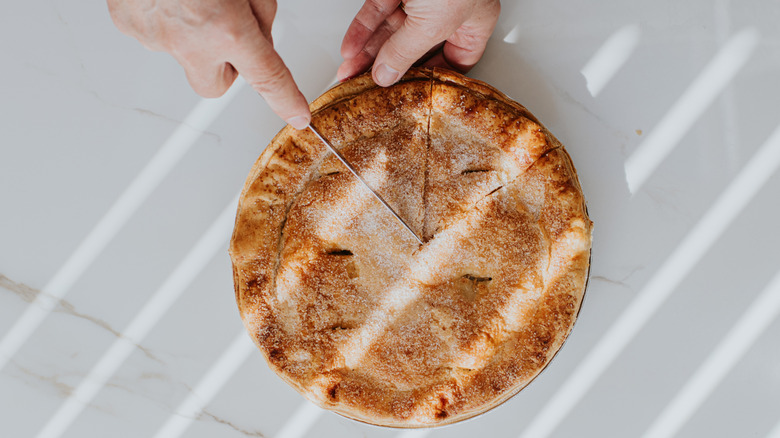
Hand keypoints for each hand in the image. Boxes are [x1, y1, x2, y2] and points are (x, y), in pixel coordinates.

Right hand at [107, 0, 310, 128]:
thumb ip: (260, 11)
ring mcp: (155, 36)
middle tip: (229, 33)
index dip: (285, 100)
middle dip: (228, 67)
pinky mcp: (129, 25)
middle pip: (217, 85)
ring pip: (185, 55)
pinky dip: (165, 17)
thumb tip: (258, 31)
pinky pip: (156, 33)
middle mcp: (189, 40)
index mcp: (226, 28)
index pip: (267, 78)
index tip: (296, 114)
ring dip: (194, 34)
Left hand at [338, 0, 500, 85]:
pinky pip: (378, 9)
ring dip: (368, 51)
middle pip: (416, 46)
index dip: (433, 80)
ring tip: (348, 73)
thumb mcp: (432, 24)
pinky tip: (351, 48)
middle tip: (368, 89)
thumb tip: (387, 77)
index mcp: (474, 19)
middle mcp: (451, 6)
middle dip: (388, 67)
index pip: (456, 60)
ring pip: (393, 29)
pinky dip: (363, 28)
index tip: (411, 96)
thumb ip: (406, 53)